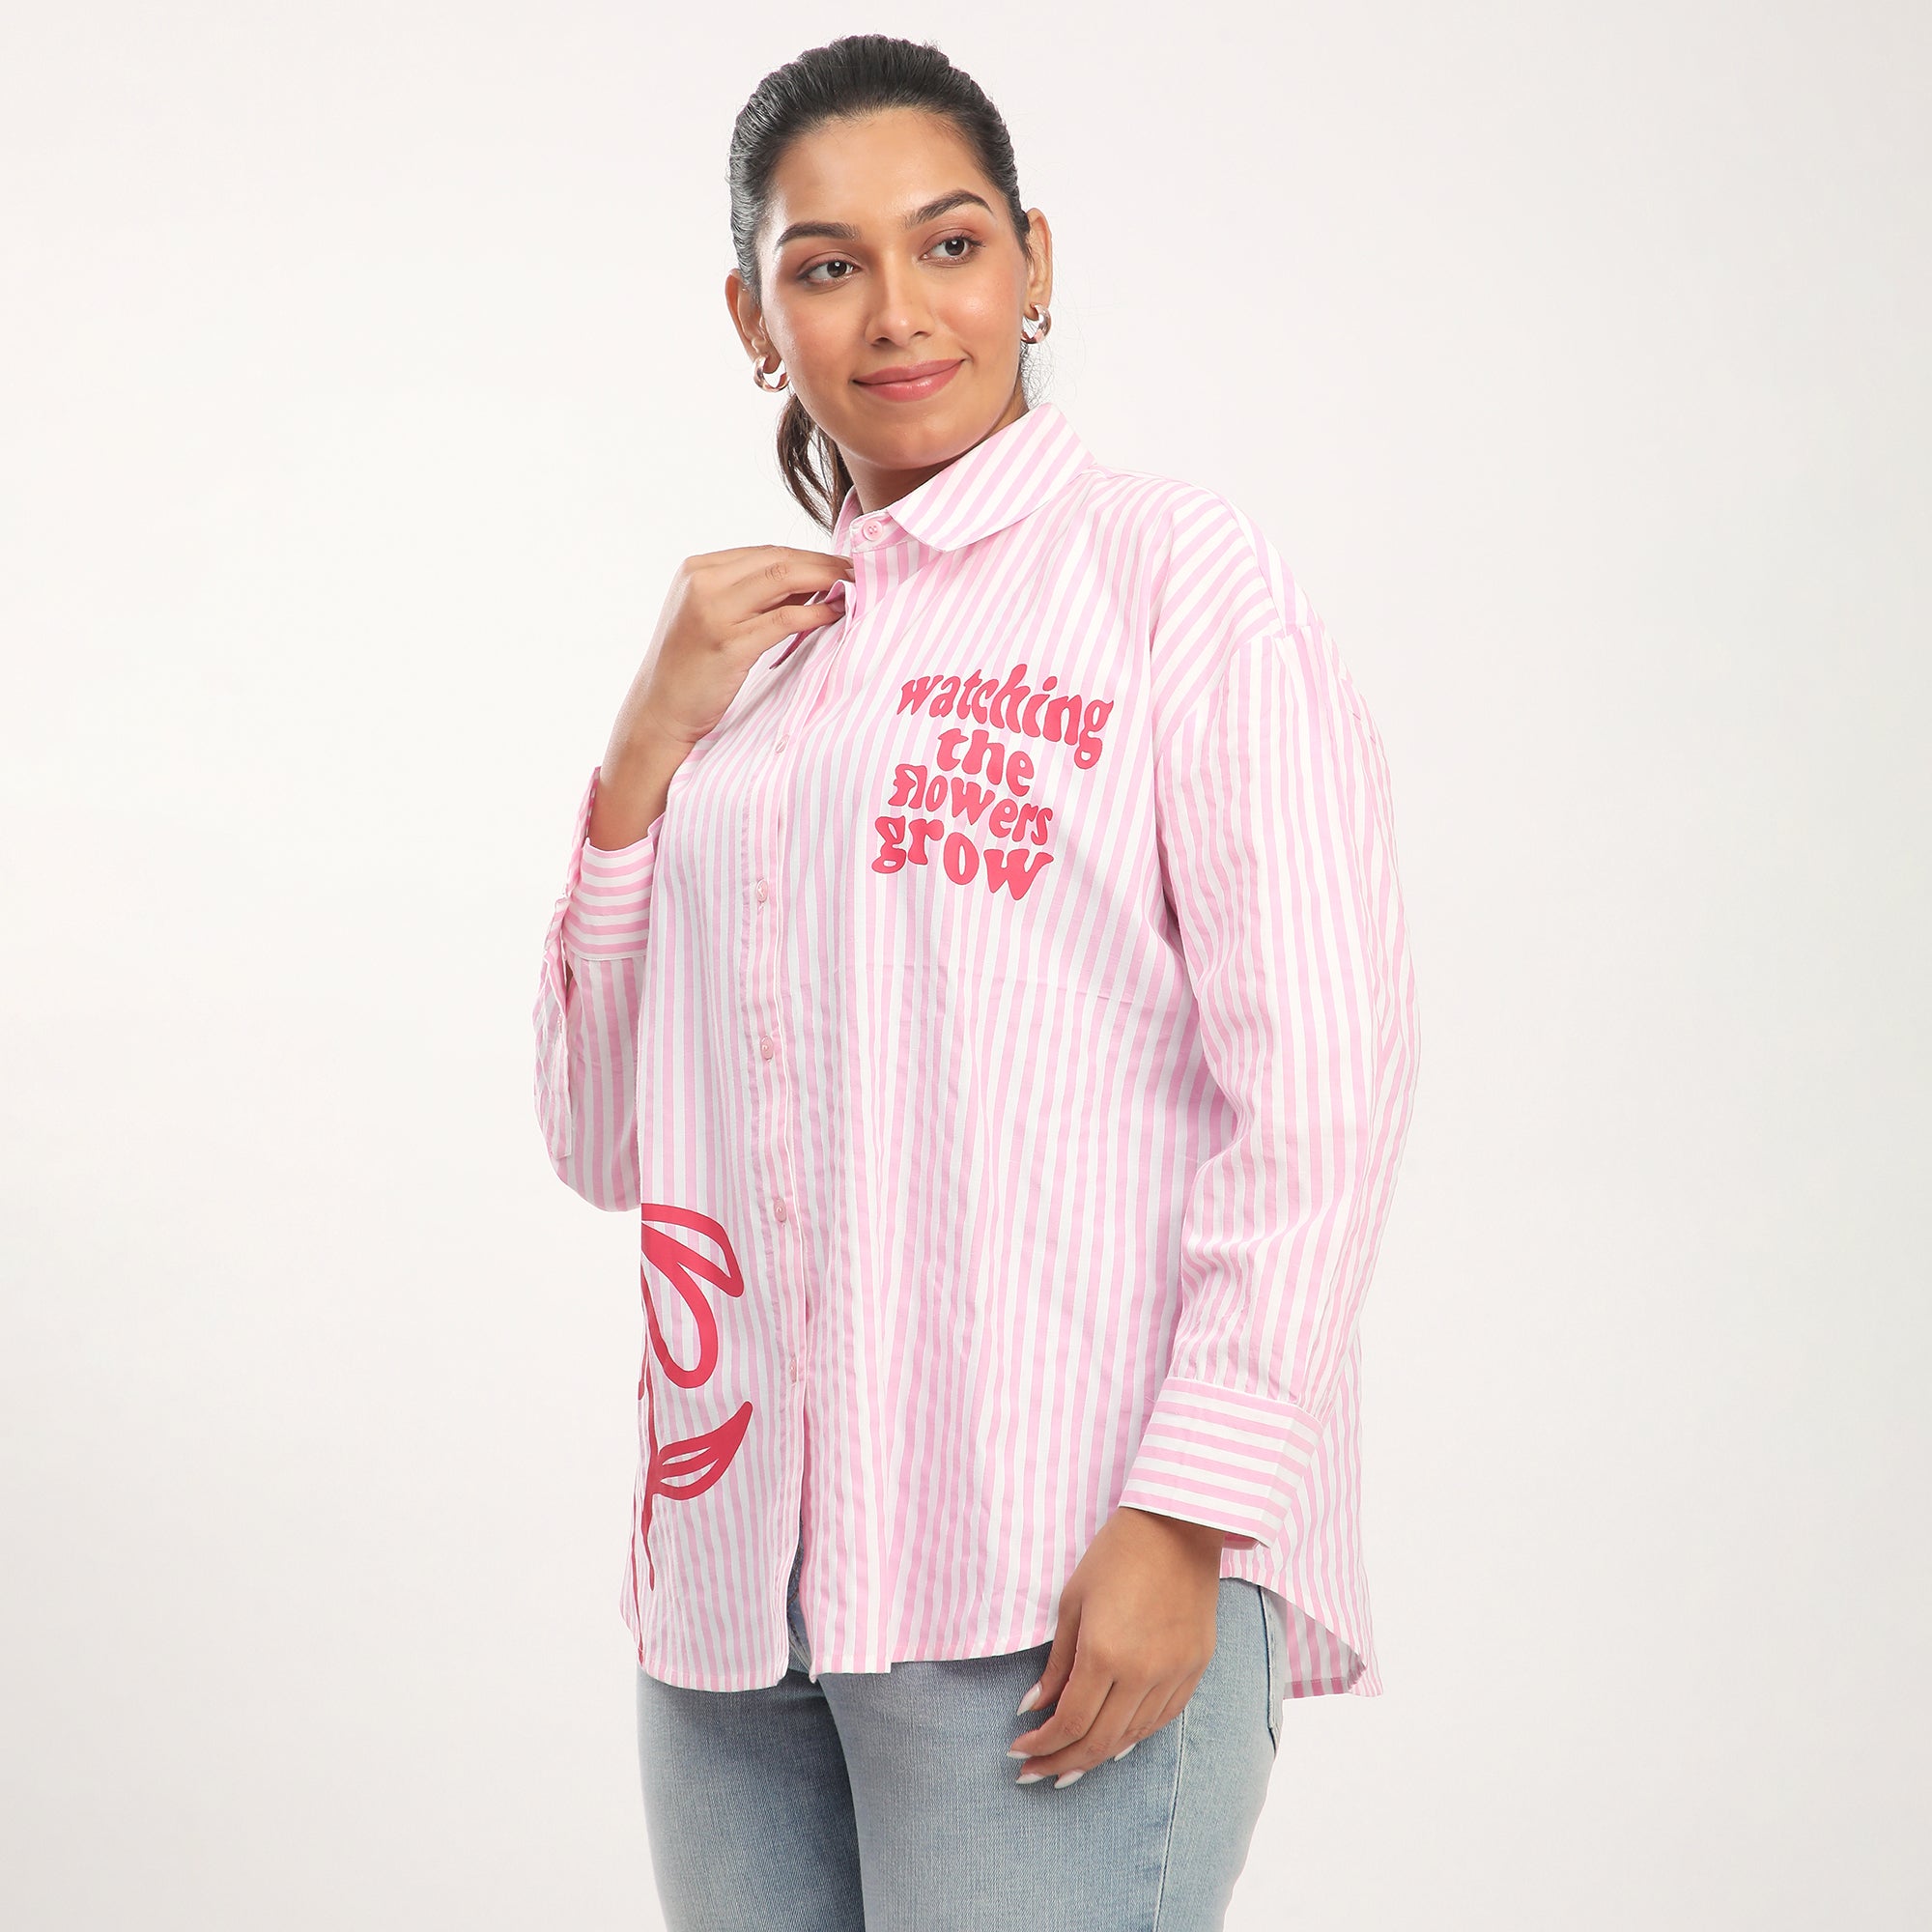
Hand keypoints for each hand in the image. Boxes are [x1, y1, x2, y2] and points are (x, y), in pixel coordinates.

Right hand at [589, 544, 853, 847]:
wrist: (658, 713)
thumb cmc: (691, 670)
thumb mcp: (714, 618)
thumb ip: (752, 596)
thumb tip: (812, 581)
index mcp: (697, 570)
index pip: (765, 552)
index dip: (808, 556)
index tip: (841, 563)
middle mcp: (702, 583)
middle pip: (777, 560)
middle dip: (824, 563)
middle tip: (861, 569)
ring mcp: (713, 612)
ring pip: (782, 580)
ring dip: (826, 580)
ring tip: (856, 587)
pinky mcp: (728, 644)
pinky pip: (784, 618)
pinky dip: (815, 612)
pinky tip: (835, 613)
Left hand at [1006, 1505, 1224, 1786]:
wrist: (1177, 1525)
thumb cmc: (1115, 1554)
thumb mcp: (1073, 1602)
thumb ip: (1057, 1663)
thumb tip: (1034, 1706)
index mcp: (1105, 1653)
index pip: (1069, 1721)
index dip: (1041, 1744)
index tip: (1018, 1752)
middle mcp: (1143, 1673)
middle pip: (1099, 1741)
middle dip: (1061, 1762)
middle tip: (1034, 1774)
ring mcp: (1174, 1673)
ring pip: (1132, 1737)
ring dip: (1097, 1757)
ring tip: (1068, 1766)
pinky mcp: (1195, 1668)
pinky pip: (1162, 1719)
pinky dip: (1134, 1737)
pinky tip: (1113, 1744)